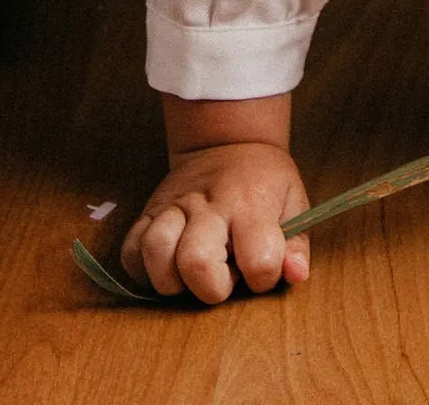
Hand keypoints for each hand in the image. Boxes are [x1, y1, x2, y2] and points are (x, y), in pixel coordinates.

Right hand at [119, 138, 311, 303]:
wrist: (228, 141)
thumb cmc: (263, 180)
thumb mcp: (294, 202)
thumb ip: (297, 243)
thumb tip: (295, 275)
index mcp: (252, 203)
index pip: (259, 259)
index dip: (263, 278)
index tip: (261, 269)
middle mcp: (210, 204)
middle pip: (196, 261)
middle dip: (211, 287)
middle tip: (224, 275)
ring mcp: (174, 206)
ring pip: (155, 251)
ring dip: (172, 279)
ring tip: (192, 273)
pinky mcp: (149, 211)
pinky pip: (131, 251)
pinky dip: (143, 270)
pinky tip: (168, 265)